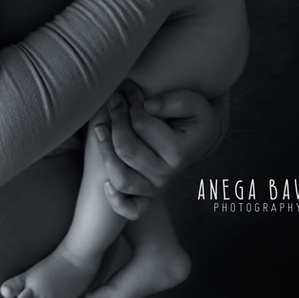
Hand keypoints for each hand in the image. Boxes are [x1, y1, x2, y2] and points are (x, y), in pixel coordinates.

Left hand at [90, 80, 222, 218]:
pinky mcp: (146, 195)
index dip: (130, 103)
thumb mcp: (193, 102)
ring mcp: (154, 188)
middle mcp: (165, 175)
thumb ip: (172, 101)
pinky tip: (105, 182)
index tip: (128, 89)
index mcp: (177, 152)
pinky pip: (129, 209)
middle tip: (113, 100)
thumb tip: (146, 105)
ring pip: (121, 178)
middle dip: (115, 119)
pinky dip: (116, 200)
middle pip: (126, 148)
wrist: (199, 138)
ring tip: (99, 128)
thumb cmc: (193, 117)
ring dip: (105, 152)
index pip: (141, 124)